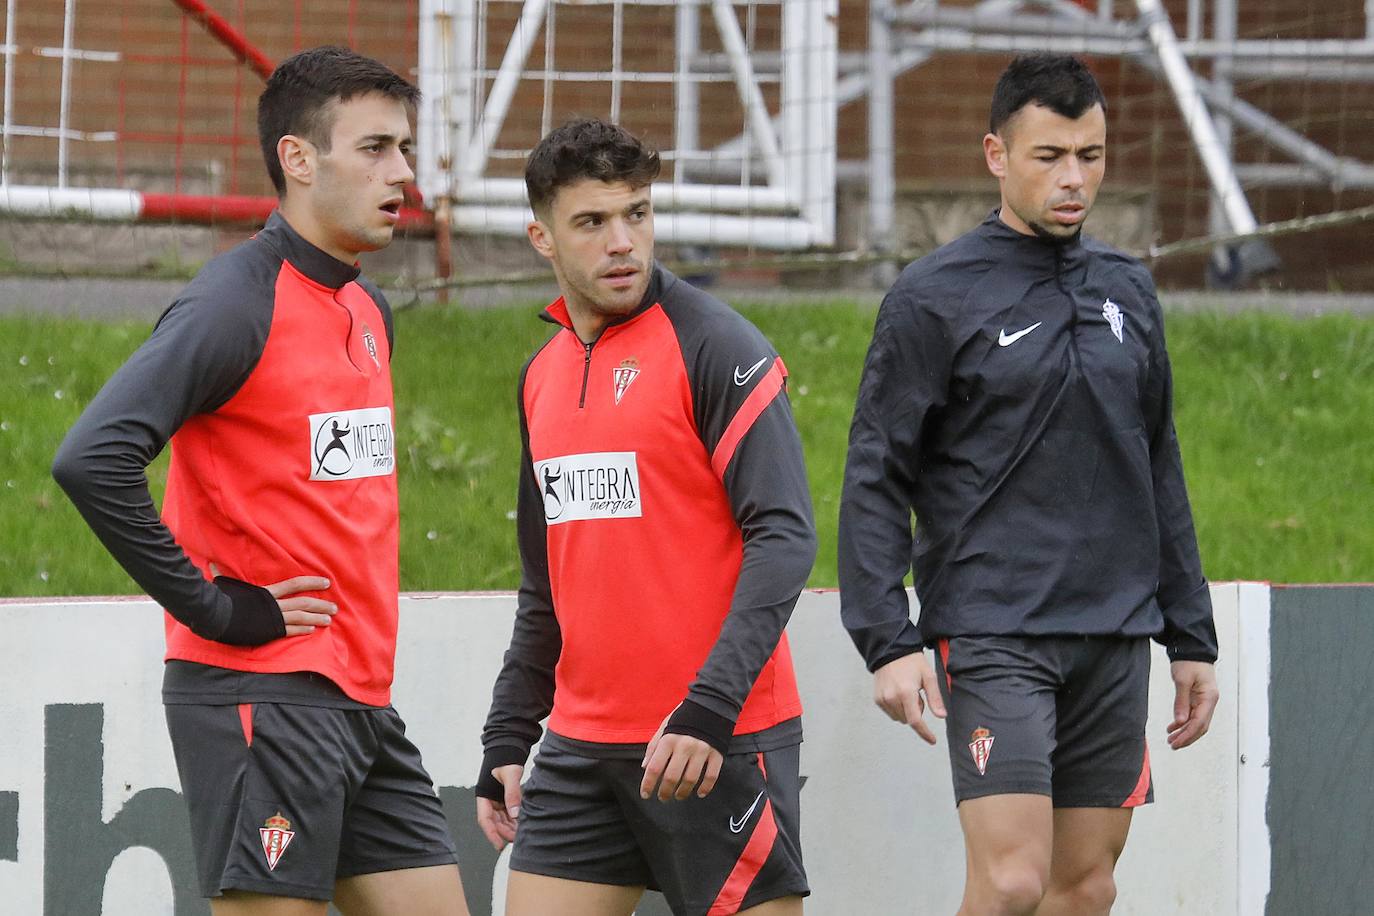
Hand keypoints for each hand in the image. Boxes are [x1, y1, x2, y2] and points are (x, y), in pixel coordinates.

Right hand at [211, 563, 335, 636]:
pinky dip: (302, 630)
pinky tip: (312, 630)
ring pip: (301, 617)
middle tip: (334, 607)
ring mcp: (273, 618)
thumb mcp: (225, 586)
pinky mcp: (269, 631)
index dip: (312, 582)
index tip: (327, 582)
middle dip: (321, 604)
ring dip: (317, 618)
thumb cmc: (220, 601)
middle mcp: (273, 604)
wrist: (216, 618)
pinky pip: (290, 630)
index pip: (294, 584)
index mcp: (267, 592)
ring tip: (329, 620)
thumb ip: (222, 575)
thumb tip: (211, 564)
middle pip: (303, 602)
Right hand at [476, 764, 523, 849]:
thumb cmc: (506, 758)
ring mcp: (497, 800)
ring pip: (502, 820)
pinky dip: (514, 820)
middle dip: (504, 833)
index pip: (485, 820)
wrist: (509, 747)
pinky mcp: (505, 798)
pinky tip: (523, 825)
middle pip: (494, 822)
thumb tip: (515, 814)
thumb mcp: (510, 775)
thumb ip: (512, 793)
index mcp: (484, 795)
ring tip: (521, 835)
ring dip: (510, 828)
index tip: (499, 845)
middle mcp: (489, 800)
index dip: (492, 834)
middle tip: (516, 841)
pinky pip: (508, 813)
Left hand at [640, 712, 723, 801]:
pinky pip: (711, 776)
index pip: (655, 767)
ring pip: (690, 780)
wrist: (711, 703)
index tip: (645, 794)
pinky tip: (700, 793)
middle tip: (662, 798)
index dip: (648, 784)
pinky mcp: (717, 753)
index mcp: (669, 739)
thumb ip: (654, 746)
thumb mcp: (664, 726)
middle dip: (664, 792)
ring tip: (678, 796)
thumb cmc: (683, 717)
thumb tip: (645, 767)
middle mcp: (684, 746)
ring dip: (683, 792)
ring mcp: (702, 750)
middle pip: (672, 778)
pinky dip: (705, 788)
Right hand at [873, 651, 946, 745]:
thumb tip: (941, 716)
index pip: (916, 721)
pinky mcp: (877, 699)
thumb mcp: (928, 677)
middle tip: (917, 694)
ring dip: (906, 710)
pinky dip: (897, 707)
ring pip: (899, 718)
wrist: (891, 651)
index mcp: (906, 692)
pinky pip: (890, 712)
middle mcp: (892, 697)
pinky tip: (898, 692)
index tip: (932, 740)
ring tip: (906, 691)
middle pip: (908, 719)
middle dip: (916, 711)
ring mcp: (883, 699)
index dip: (925, 733)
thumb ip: (935, 698)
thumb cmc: (911, 662)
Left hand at [1167, 660, 1218, 749]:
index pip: (1199, 722)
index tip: (1176, 742)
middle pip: (1200, 726)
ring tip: (1171, 739)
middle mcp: (1209, 701)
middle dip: (1187, 737)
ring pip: (1196, 722)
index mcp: (1209, 698)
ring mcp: (1205, 701)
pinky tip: (1173, 728)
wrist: (1192, 649)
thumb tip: (1179, 721)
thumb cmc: (1189, 662)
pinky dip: (1183, 723)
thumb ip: (1181, 701)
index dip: (1187, 735)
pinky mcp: (1198, 699)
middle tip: (1173, 745)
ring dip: (1184, 732)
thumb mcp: (1182, 680)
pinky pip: (1193, 715)